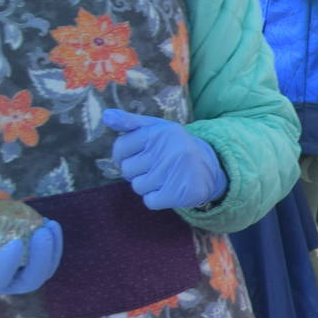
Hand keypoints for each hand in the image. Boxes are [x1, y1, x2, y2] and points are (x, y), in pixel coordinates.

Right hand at [0, 220, 62, 295]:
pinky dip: (52, 244)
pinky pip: (46, 261)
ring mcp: (16, 278)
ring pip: (43, 272)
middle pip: (29, 282)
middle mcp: (1, 286)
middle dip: (41, 258)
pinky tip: (49, 224)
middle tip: (42, 232)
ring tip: (50, 225)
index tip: (14, 242)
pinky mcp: (27, 268)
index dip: (6, 265)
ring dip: (52, 249)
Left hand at [100, 108, 227, 210]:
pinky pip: (150, 201)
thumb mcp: (156, 128)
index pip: (121, 148)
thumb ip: (130, 122)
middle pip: (127, 170)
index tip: (139, 155)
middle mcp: (168, 150)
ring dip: (148, 185)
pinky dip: (157, 198)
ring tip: (164, 177)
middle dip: (138, 171)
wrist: (211, 166)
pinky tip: (169, 189)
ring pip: (138, 186)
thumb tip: (106, 116)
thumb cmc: (174, 146)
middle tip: (156, 166)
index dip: (124, 155)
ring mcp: (174, 172)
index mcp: (158, 132)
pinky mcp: (180, 193)